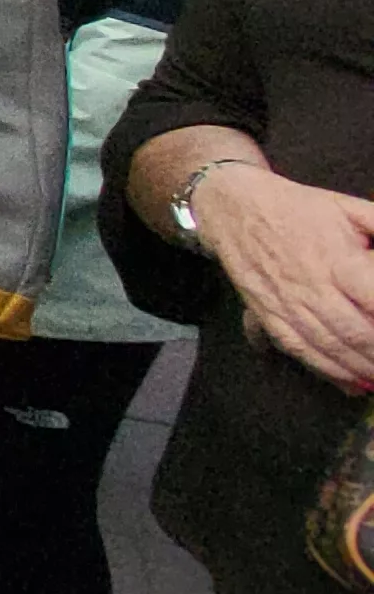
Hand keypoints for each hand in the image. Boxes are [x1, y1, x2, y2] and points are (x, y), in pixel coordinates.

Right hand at [195, 165, 373, 392]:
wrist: (234, 209)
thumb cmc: (298, 209)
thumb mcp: (349, 209)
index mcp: (336, 259)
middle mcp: (311, 286)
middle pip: (356, 333)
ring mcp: (287, 305)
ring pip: (330, 348)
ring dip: (360, 369)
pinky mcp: (268, 317)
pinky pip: (300, 350)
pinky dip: (328, 371)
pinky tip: (350, 385)